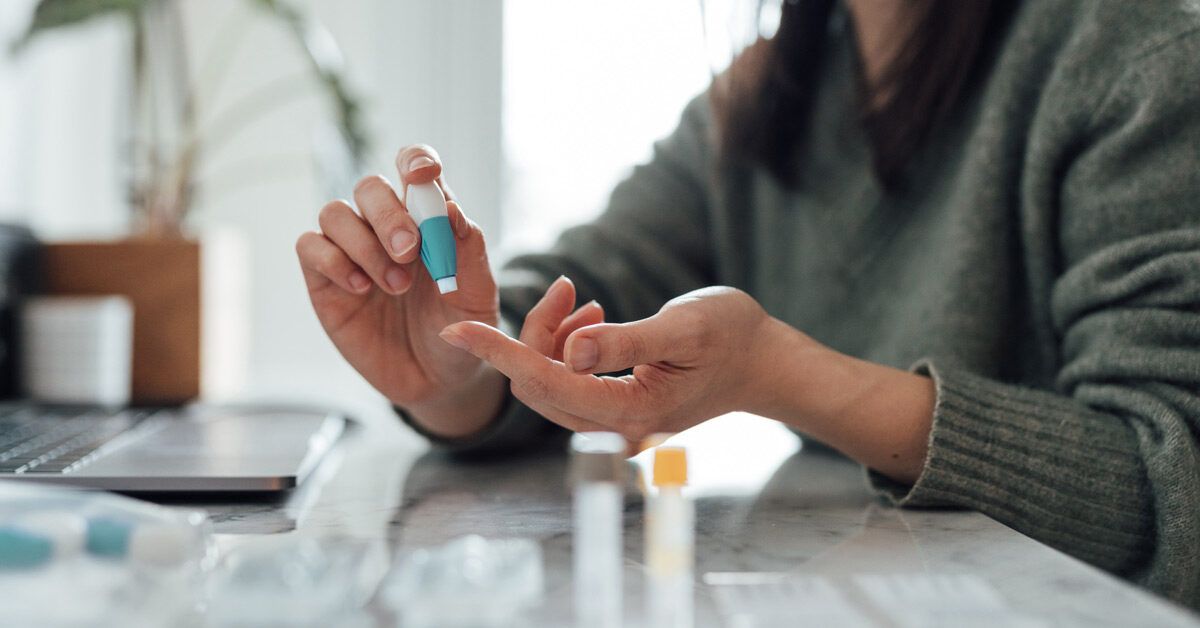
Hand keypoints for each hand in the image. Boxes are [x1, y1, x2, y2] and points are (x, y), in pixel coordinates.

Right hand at [296, 145, 504, 436]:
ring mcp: (352, 252)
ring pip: (336, 213)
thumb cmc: (460, 328)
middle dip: (388, 214)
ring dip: (365, 245)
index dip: (414, 161)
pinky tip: (362, 288)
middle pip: (369, 187)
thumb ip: (469, 250)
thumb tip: (450, 206)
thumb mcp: (477, 295)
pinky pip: (310, 247)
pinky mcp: (325, 280)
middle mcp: (384, 227)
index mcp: (426, 219)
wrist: (437, 380)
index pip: (413, 168)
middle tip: (409, 252)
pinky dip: (333, 261)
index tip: (422, 174)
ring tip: (395, 286)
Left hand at [438, 286, 788, 442]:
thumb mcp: (683, 327)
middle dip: (534, 335)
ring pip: (548, 382)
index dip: (498, 352)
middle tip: (567, 290)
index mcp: (629, 413)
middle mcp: (614, 431)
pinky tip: (594, 321)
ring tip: (591, 305)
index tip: (456, 329)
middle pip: (537, 385)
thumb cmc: (731, 337)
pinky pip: (566, 383)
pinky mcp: (611, 414)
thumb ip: (626, 341)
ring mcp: (612, 427)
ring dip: (553, 339)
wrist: (762, 362)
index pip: (543, 382)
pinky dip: (566, 348)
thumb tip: (571, 351)